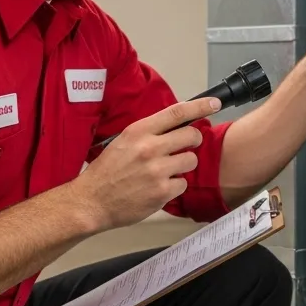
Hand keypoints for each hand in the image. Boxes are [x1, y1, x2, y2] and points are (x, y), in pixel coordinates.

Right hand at [70, 97, 221, 230]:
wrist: (91, 202)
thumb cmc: (106, 172)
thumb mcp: (123, 142)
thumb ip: (149, 133)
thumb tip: (176, 126)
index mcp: (138, 132)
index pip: (177, 113)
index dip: (200, 106)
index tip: (214, 103)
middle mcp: (149, 148)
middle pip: (191, 135)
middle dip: (193, 140)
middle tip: (187, 145)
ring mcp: (157, 171)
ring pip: (190, 160)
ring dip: (183, 165)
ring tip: (165, 171)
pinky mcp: (162, 192)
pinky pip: (183, 183)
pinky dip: (175, 186)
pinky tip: (158, 187)